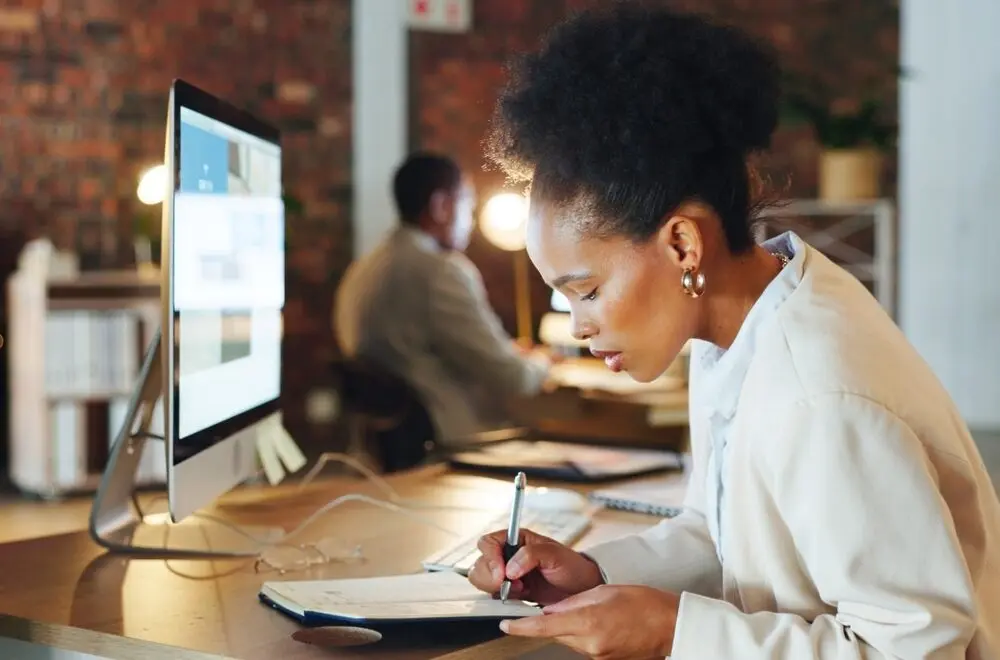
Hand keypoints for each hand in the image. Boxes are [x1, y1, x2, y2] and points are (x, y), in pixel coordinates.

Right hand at [467, 529, 603, 605]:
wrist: (583, 589)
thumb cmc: (572, 566)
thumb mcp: (554, 554)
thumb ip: (530, 555)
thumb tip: (510, 567)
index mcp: (516, 540)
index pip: (488, 543)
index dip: (490, 557)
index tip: (502, 572)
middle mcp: (508, 556)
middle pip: (480, 564)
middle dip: (491, 577)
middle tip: (509, 585)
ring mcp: (509, 576)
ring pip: (483, 581)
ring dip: (496, 589)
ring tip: (520, 591)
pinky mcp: (513, 593)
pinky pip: (495, 597)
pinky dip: (502, 601)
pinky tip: (520, 599)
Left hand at [501, 585, 680, 659]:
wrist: (670, 625)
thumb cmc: (645, 604)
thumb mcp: (604, 591)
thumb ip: (573, 602)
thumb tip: (551, 608)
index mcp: (588, 622)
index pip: (543, 627)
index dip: (520, 627)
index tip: (506, 624)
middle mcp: (590, 644)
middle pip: (556, 634)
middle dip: (552, 621)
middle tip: (565, 606)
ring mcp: (597, 656)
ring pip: (570, 640)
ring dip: (572, 627)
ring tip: (595, 612)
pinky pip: (584, 647)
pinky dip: (585, 634)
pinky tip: (602, 624)